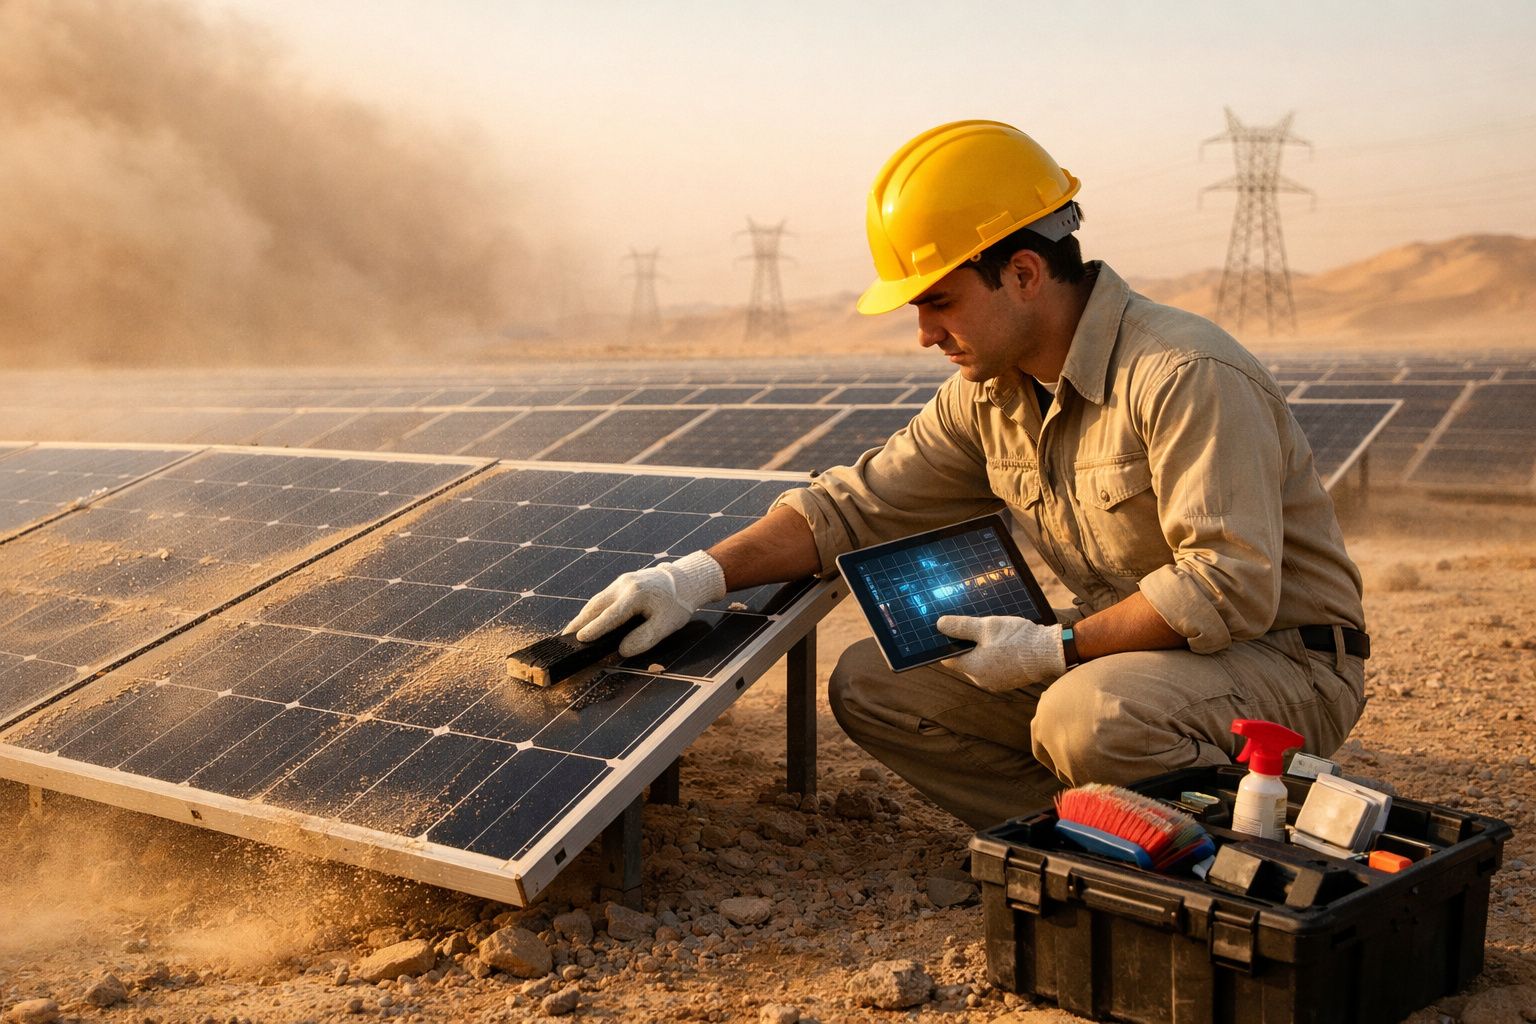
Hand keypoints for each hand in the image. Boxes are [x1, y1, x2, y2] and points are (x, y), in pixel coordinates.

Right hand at [564, 551, 726, 656]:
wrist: (685, 580)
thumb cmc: (676, 605)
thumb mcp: (666, 624)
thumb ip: (645, 638)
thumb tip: (622, 650)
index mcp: (636, 595)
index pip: (611, 615)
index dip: (595, 628)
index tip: (580, 639)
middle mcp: (624, 585)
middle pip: (596, 606)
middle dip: (580, 622)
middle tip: (564, 638)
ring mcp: (621, 581)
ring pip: (596, 600)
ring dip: (583, 616)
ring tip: (570, 631)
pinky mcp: (621, 582)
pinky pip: (602, 597)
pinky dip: (592, 609)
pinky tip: (586, 619)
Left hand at [935, 615, 1065, 692]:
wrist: (1049, 652)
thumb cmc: (1017, 639)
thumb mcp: (986, 627)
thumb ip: (961, 627)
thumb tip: (939, 625)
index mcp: (972, 668)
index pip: (948, 659)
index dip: (948, 644)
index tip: (953, 631)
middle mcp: (982, 680)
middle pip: (965, 661)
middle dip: (968, 645)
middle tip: (978, 628)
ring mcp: (996, 683)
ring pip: (980, 664)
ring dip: (983, 650)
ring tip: (995, 635)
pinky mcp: (1008, 682)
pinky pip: (994, 668)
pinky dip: (996, 657)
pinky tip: (1005, 645)